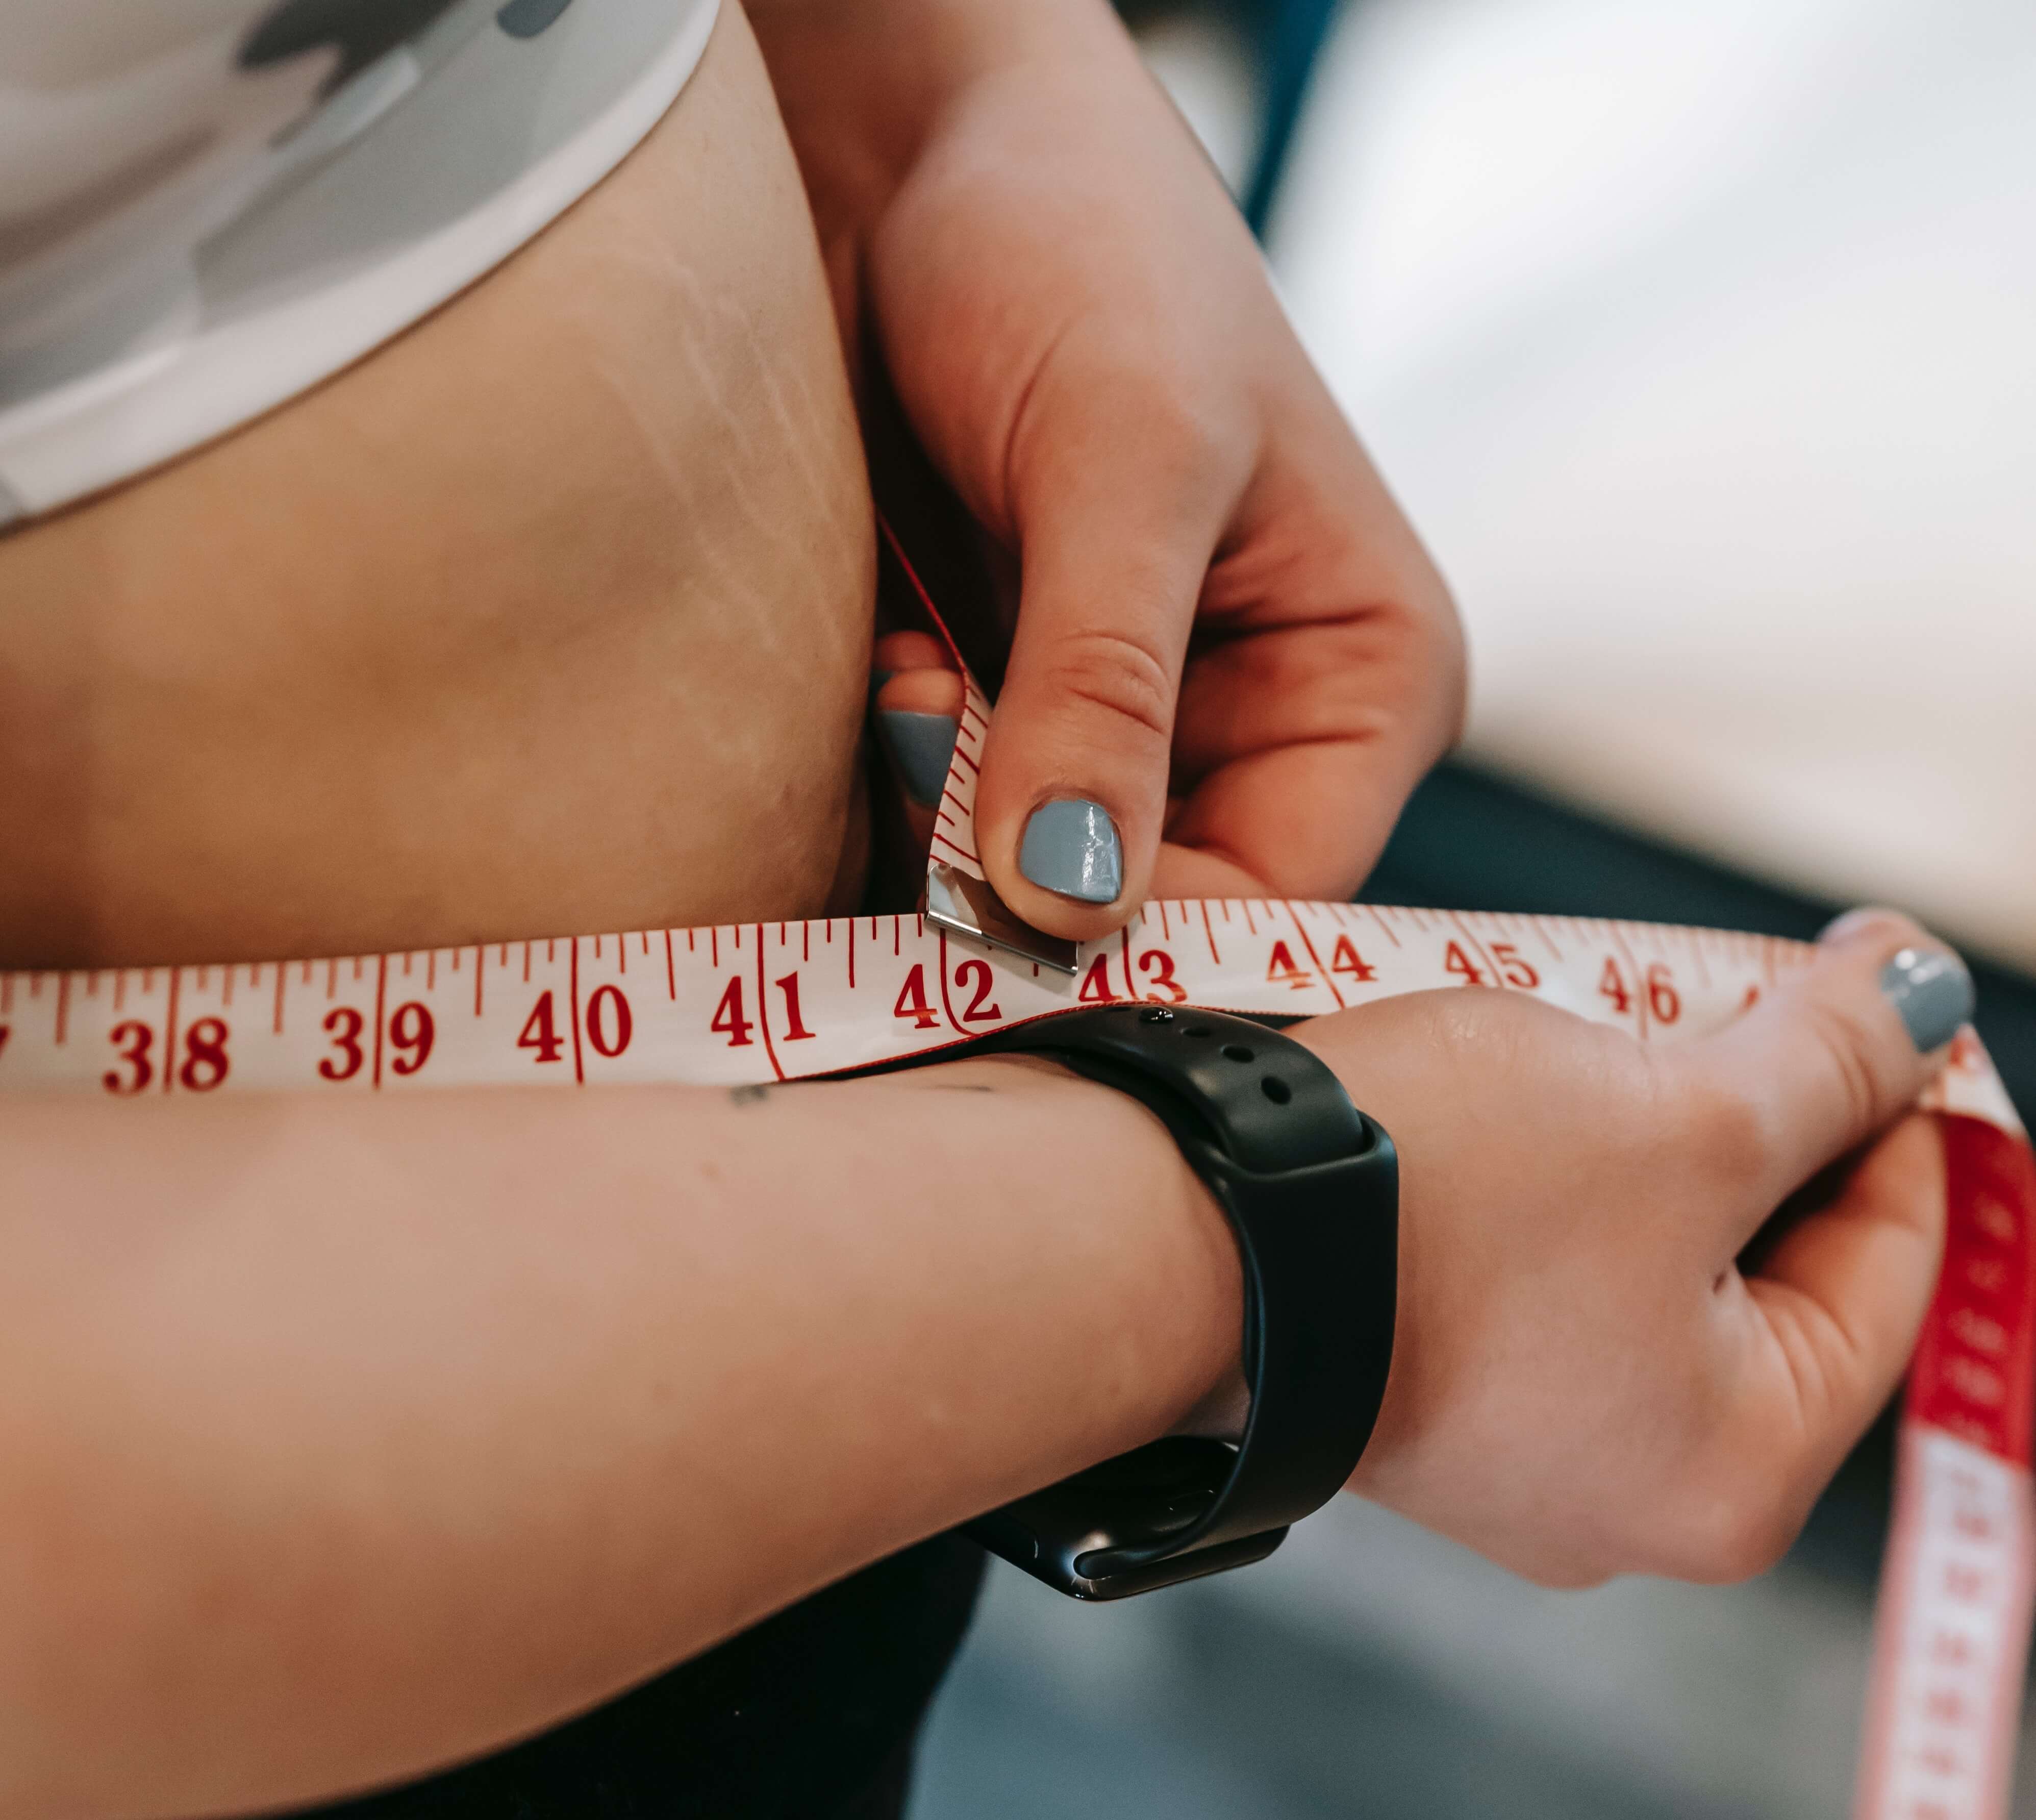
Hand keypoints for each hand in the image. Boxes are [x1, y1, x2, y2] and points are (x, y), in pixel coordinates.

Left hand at [752, 0, 1463, 936]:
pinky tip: (887, 667)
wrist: (915, 139)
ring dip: (947, 824)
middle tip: (929, 770)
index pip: (1277, 895)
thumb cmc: (1082, 242)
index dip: (1148, 941)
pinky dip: (901, 780)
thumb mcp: (1126, 459)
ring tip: (913, 675)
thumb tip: (1070, 897)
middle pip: (1149, 906)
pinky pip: (946, 818)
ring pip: (1033, 878)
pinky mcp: (1001, 696)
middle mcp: (1249, 721)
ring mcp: (1117, 719)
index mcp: (1359, 677)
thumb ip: (1106, 686)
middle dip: (1028, 877)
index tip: (1006, 928)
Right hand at [1291, 912, 1969, 1586]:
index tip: (1881, 1004)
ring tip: (1615, 1023)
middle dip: (1759, 1117)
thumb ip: (1827, 1059)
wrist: (1170, 1228)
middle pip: (1758, 1269)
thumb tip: (1923, 995)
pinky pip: (1533, 1271)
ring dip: (1646, 1133)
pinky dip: (1549, 1176)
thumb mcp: (1678, 1111)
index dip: (1896, 1113)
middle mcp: (1626, 1492)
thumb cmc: (1427, 1202)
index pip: (1888, 1271)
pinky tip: (1516, 1089)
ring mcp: (1507, 1447)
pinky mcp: (1414, 1382)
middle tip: (1740, 992)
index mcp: (1734, 1471)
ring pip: (1637, 1260)